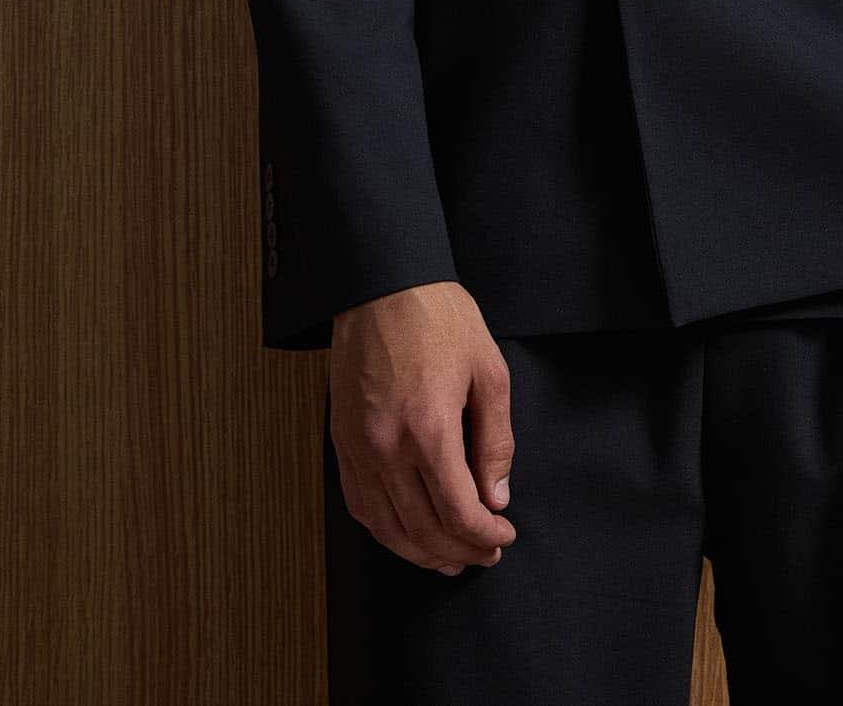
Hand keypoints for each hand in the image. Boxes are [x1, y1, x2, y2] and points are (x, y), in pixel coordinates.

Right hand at [329, 282, 517, 576]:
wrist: (381, 285)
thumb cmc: (436, 317)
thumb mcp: (488, 370)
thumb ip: (495, 440)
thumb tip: (496, 495)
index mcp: (429, 429)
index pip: (458, 512)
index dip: (484, 535)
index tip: (502, 535)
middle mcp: (387, 447)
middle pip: (423, 529)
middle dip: (459, 551)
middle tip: (484, 553)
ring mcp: (358, 447)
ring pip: (386, 527)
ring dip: (419, 552)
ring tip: (448, 558)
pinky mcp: (340, 440)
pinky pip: (358, 503)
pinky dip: (383, 529)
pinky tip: (404, 533)